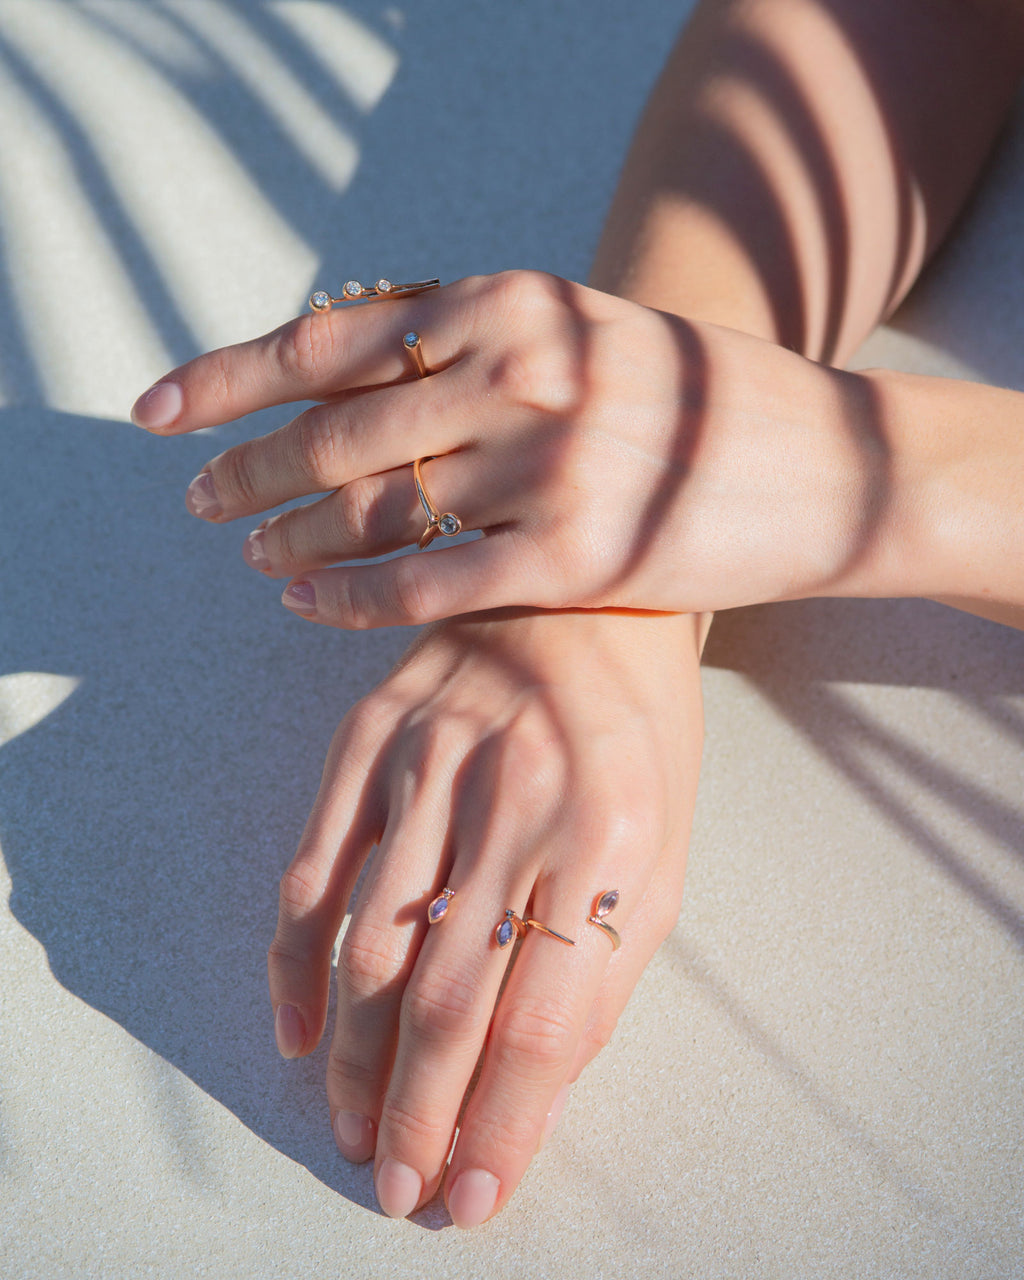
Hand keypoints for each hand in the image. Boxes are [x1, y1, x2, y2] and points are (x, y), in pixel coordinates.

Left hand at [132, 271, 901, 626]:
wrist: (826, 463)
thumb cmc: (694, 398)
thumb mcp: (582, 326)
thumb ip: (472, 331)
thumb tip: (346, 339)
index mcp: (512, 302)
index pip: (329, 339)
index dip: (228, 378)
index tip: (163, 411)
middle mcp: (522, 371)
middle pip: (334, 431)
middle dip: (247, 471)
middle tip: (201, 503)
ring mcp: (549, 467)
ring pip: (371, 512)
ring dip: (290, 540)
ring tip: (250, 559)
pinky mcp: (577, 559)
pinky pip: (426, 586)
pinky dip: (349, 600)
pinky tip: (306, 609)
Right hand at [266, 606, 703, 1225]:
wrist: (580, 591)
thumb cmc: (639, 730)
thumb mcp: (660, 848)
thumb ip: (601, 969)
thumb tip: (530, 1095)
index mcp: (606, 833)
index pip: (539, 1016)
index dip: (499, 1122)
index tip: (473, 1193)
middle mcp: (512, 798)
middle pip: (444, 996)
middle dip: (418, 1115)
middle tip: (400, 1189)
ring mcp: (426, 763)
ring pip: (368, 948)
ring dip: (357, 1061)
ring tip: (357, 1134)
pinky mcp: (366, 740)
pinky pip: (310, 870)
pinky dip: (294, 965)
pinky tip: (298, 1033)